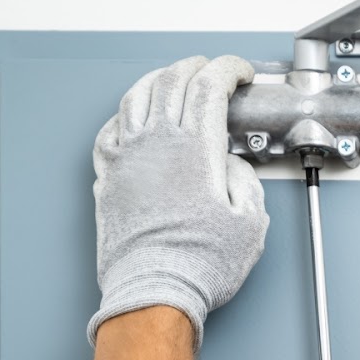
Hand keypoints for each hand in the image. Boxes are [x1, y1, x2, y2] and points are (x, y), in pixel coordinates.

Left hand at [88, 55, 265, 349]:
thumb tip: (230, 167)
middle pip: (173, 81)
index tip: (240, 73)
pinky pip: (110, 129)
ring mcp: (127, 157)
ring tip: (172, 78)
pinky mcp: (109, 176)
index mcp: (197, 149)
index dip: (228, 69)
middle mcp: (158, 144)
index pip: (209, 85)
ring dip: (159, 79)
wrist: (154, 292)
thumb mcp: (250, 221)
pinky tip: (134, 116)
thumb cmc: (199, 264)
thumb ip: (245, 181)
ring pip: (137, 96)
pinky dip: (126, 112)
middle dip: (196, 67)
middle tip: (211, 70)